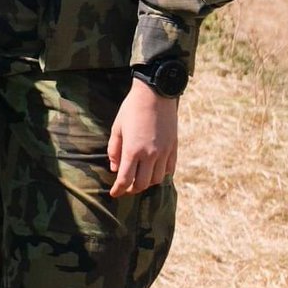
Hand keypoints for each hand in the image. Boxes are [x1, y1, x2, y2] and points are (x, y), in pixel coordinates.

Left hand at [107, 79, 178, 197]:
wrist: (155, 94)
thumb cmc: (132, 108)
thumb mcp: (117, 127)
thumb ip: (114, 150)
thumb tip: (115, 169)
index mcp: (133, 150)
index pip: (125, 180)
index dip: (119, 190)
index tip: (114, 194)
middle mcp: (150, 155)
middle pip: (142, 184)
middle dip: (132, 189)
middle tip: (126, 187)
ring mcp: (164, 152)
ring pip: (157, 180)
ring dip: (147, 183)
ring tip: (140, 179)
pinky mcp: (174, 148)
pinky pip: (169, 169)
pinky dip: (162, 174)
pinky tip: (155, 171)